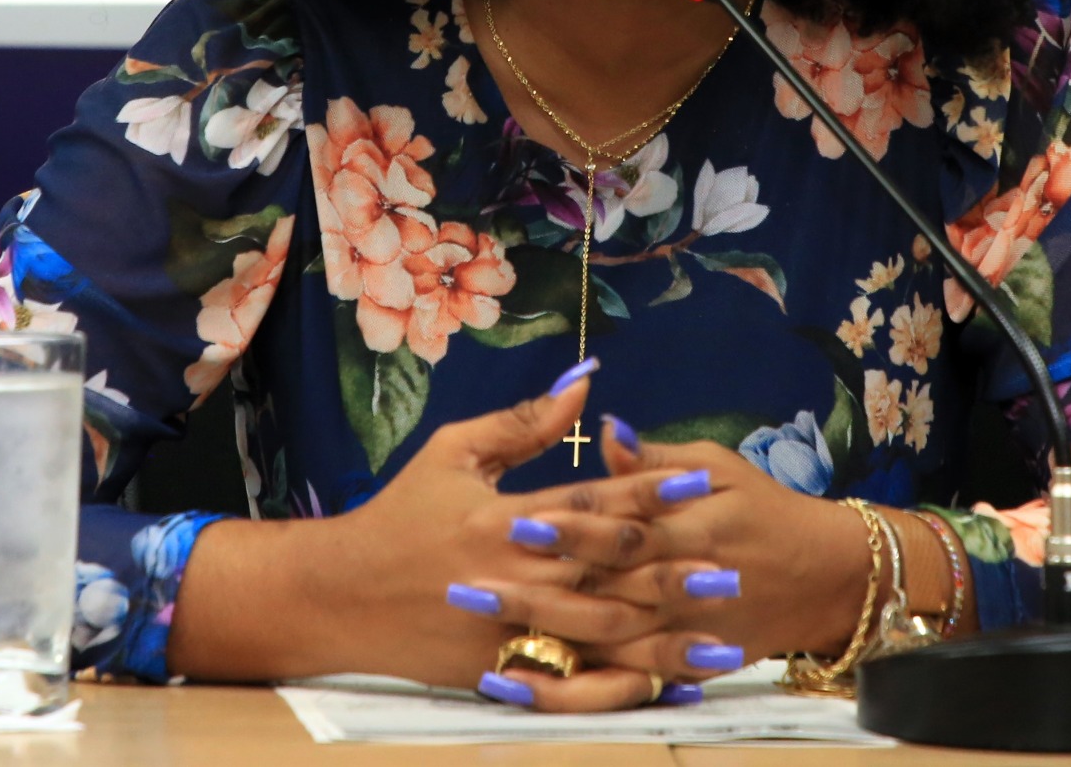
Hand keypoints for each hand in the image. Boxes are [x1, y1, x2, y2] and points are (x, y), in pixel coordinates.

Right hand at [178, 368, 703, 708]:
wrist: (339, 594)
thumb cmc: (400, 513)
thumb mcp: (454, 451)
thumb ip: (524, 422)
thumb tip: (587, 381)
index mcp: (503, 516)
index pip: (589, 502)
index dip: (648, 491)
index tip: (700, 482)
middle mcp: (511, 574)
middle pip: (606, 576)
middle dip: (672, 573)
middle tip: (732, 570)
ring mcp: (504, 629)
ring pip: (597, 637)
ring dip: (662, 638)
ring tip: (718, 638)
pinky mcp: (496, 671)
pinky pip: (568, 686)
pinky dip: (618, 689)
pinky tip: (661, 689)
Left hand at [515, 421, 875, 668]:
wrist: (825, 578)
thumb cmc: (763, 510)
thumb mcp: (719, 467)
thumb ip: (657, 458)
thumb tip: (605, 430)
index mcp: (692, 524)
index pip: (621, 523)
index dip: (568, 524)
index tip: (515, 518)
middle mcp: (686, 580)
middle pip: (605, 584)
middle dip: (541, 583)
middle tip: (476, 578)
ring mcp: (685, 628)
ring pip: (607, 636)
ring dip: (546, 632)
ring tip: (489, 626)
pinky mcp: (686, 664)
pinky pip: (624, 680)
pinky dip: (575, 684)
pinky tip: (525, 681)